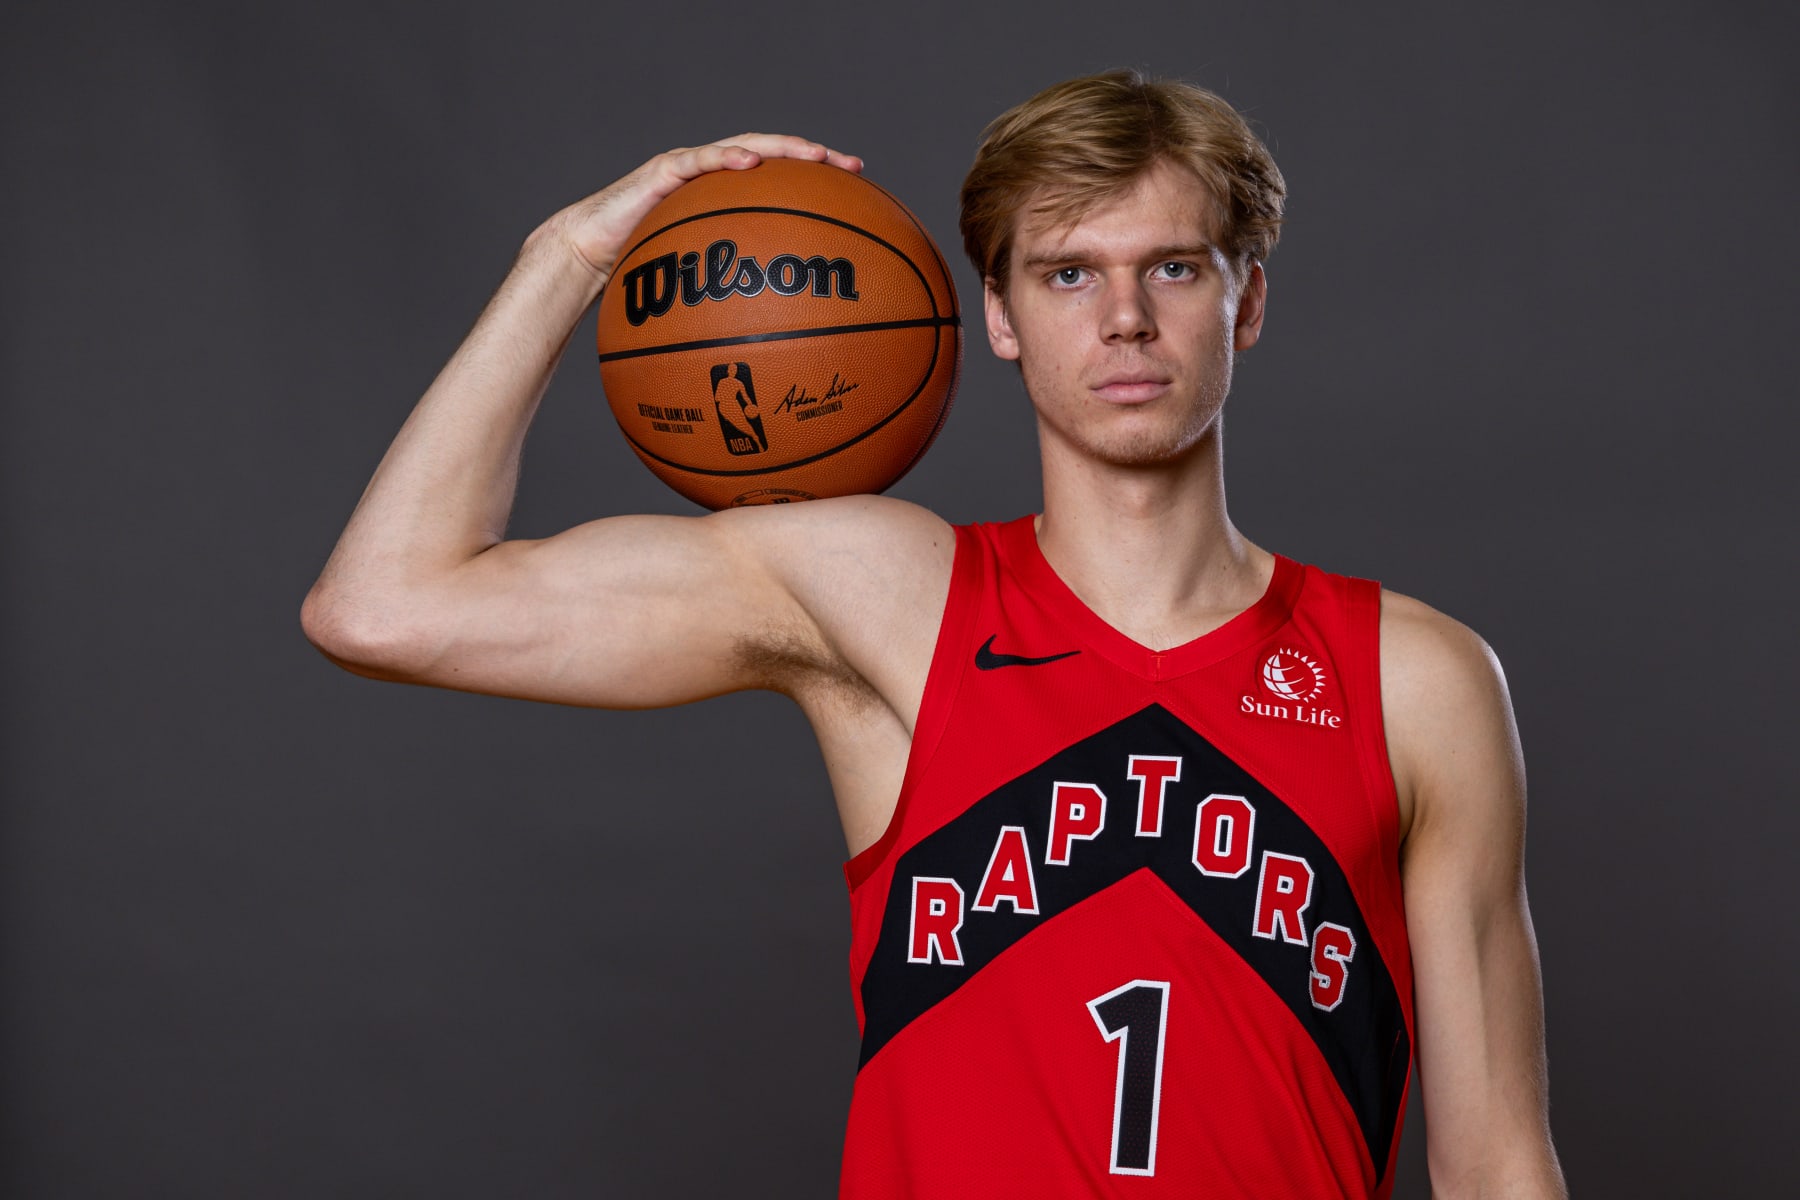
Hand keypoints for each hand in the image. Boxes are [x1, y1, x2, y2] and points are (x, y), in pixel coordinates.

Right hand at [534, 134, 862, 282]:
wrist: (591, 255)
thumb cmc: (645, 277)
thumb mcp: (699, 292)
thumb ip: (734, 304)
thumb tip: (780, 350)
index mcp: (730, 201)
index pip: (784, 185)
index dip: (822, 185)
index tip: (862, 193)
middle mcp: (716, 178)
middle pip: (776, 157)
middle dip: (817, 157)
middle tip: (854, 166)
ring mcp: (691, 168)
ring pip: (744, 146)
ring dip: (781, 147)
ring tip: (813, 154)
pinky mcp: (663, 170)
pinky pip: (699, 161)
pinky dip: (725, 158)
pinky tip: (750, 162)